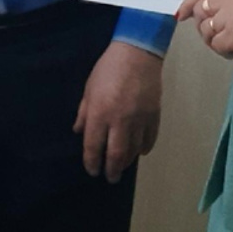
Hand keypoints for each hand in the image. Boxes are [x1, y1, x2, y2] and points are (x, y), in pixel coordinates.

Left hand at [74, 42, 162, 182]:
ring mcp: (139, 119)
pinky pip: (150, 139)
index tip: (92, 171)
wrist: (138, 53)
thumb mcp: (89, 89)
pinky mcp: (154, 115)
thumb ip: (84, 113)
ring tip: (123, 166)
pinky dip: (144, 148)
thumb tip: (78, 131)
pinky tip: (140, 152)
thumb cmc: (108, 69)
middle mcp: (119, 120)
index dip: (92, 162)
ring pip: (134, 150)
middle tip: (110, 178)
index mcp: (100, 113)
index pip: (93, 146)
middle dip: (112, 170)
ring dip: (128, 161)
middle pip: (116, 154)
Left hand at [176, 0, 232, 58]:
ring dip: (213, 41)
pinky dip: (222, 51)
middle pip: (201, 12)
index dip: (188, 4)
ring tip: (228, 44)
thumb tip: (206, 8)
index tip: (182, 15)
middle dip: (203, 26)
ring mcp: (232, 17)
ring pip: (206, 30)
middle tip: (214, 36)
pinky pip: (217, 45)